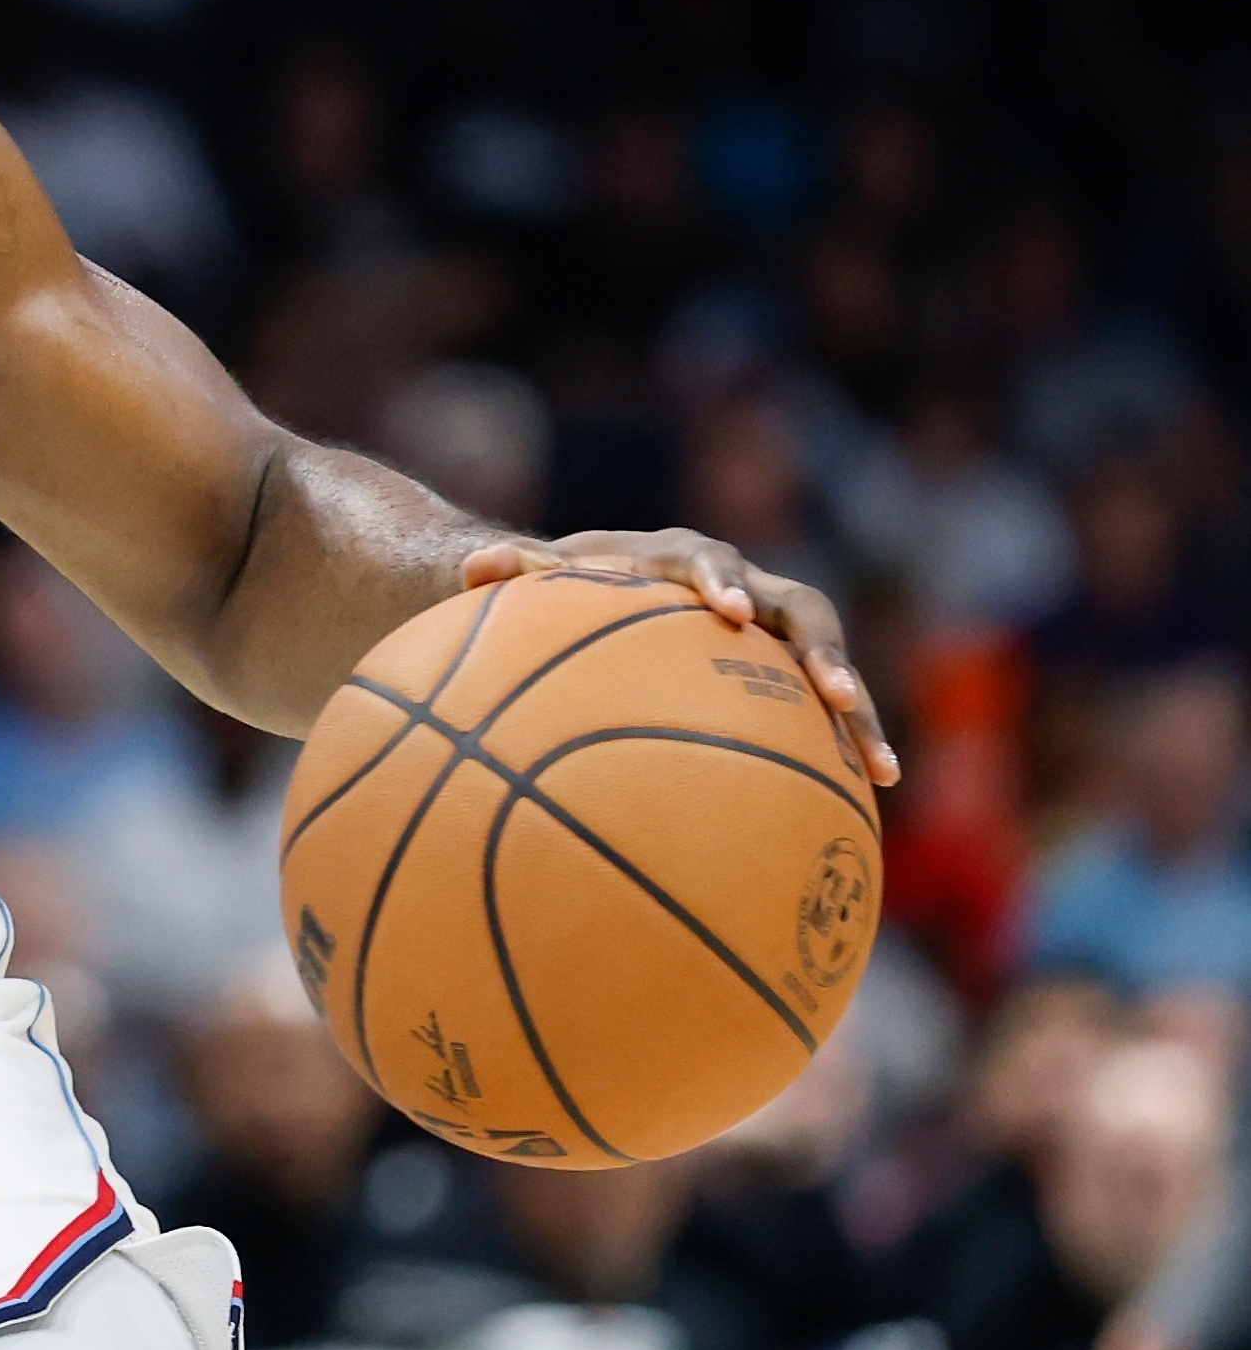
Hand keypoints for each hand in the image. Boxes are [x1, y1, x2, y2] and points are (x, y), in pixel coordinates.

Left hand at [464, 529, 897, 786]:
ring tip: (878, 765)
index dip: (722, 582)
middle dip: (821, 649)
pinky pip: (827, 705)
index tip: (728, 610)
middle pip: (800, 608)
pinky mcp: (790, 670)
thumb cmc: (576, 585)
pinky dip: (850, 740)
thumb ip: (517, 573)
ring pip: (830, 660)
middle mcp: (747, 586)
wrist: (618, 585)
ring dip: (858, 708)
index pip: (710, 563)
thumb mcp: (545, 578)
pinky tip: (871, 790)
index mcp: (686, 559)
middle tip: (836, 691)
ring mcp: (776, 628)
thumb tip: (470, 567)